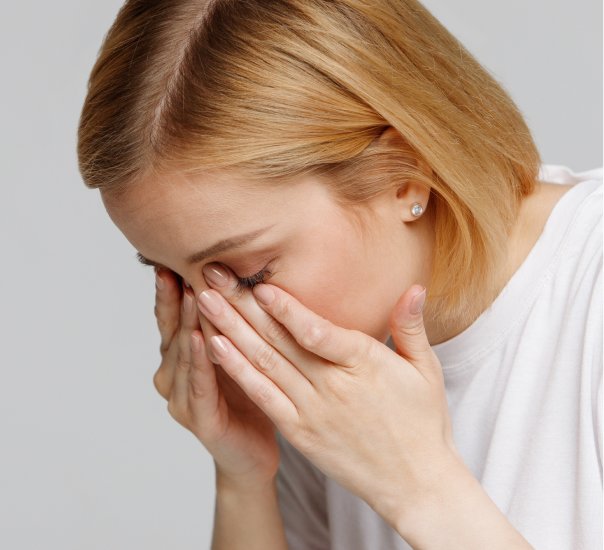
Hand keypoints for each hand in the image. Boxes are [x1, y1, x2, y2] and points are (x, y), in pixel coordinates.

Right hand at [151, 268, 279, 491]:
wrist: (253, 451)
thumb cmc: (245, 394)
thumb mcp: (235, 351)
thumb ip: (226, 322)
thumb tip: (233, 275)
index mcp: (180, 358)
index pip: (171, 318)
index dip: (168, 291)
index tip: (168, 260)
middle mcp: (173, 376)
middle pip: (172, 331)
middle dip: (174, 299)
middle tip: (174, 268)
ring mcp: (181, 399)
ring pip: (183, 355)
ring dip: (186, 323)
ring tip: (188, 294)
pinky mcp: (199, 419)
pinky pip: (199, 385)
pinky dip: (199, 362)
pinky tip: (199, 339)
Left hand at [198, 263, 460, 522]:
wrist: (414, 483)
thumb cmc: (422, 423)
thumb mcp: (425, 371)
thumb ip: (410, 327)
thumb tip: (415, 287)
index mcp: (364, 364)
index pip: (316, 331)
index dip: (284, 307)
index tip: (257, 283)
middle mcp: (332, 386)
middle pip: (279, 340)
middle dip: (242, 304)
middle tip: (213, 275)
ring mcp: (312, 411)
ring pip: (264, 363)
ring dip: (230, 330)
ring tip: (204, 302)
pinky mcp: (299, 432)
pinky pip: (263, 397)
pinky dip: (237, 372)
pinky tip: (216, 348)